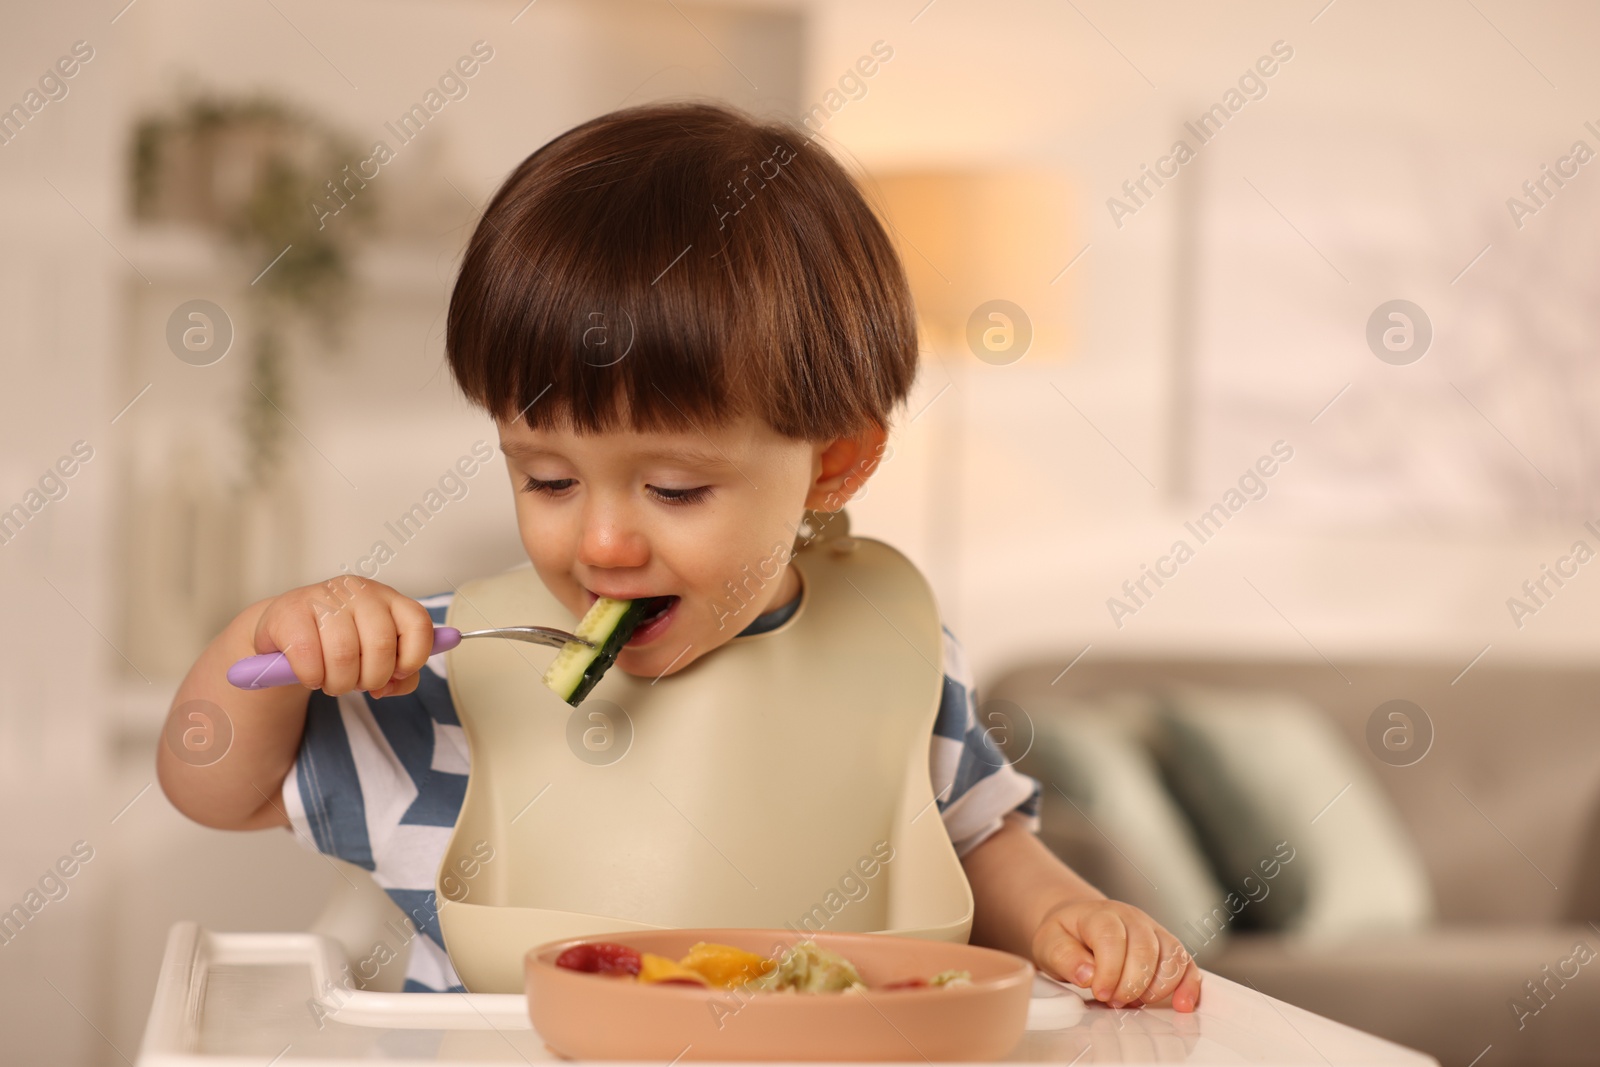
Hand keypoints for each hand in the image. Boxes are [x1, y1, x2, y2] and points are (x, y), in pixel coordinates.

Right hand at [252, 576, 435, 699]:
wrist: (284, 630)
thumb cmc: (338, 644)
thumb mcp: (376, 656)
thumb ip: (399, 676)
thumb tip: (387, 688)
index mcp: (389, 599)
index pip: (419, 624)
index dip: (412, 659)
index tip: (396, 673)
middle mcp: (360, 591)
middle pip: (382, 645)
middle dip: (371, 679)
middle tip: (356, 683)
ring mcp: (325, 596)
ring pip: (344, 654)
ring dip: (339, 683)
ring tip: (332, 682)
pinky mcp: (291, 611)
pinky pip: (308, 657)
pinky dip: (312, 678)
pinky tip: (310, 676)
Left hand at [1031, 898, 1201, 1011]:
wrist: (1078, 923)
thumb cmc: (1066, 935)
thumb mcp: (1050, 942)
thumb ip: (1064, 957)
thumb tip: (1087, 975)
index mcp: (1101, 914)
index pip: (1112, 939)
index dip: (1109, 971)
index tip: (1100, 993)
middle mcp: (1132, 918)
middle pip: (1145, 949)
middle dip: (1131, 984)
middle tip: (1114, 1001)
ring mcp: (1153, 931)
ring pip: (1171, 956)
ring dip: (1157, 988)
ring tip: (1135, 1002)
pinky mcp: (1167, 946)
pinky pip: (1187, 963)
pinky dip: (1189, 985)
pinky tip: (1183, 1004)